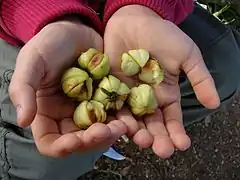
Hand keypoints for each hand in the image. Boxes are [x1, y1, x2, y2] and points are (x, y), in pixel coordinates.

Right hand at [9, 18, 126, 156]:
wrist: (76, 30)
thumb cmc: (51, 43)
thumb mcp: (32, 61)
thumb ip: (23, 88)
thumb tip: (23, 120)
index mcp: (47, 112)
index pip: (51, 142)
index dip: (63, 146)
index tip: (77, 140)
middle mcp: (68, 115)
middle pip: (80, 141)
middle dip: (94, 140)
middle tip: (110, 130)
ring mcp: (89, 109)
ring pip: (100, 132)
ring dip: (112, 133)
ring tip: (123, 124)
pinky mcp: (106, 100)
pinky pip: (115, 116)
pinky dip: (122, 120)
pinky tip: (129, 116)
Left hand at [104, 5, 219, 157]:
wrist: (134, 21)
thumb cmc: (162, 36)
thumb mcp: (186, 55)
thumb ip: (199, 79)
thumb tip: (215, 104)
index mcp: (165, 94)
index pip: (172, 118)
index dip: (177, 131)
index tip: (183, 145)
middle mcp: (146, 99)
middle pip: (152, 123)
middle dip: (157, 137)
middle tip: (161, 150)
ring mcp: (127, 95)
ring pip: (132, 119)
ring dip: (137, 131)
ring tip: (142, 140)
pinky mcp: (110, 89)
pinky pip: (112, 106)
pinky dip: (115, 117)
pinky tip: (120, 127)